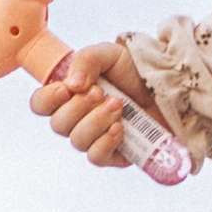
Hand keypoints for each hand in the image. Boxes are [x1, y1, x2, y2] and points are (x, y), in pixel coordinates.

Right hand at [29, 40, 158, 168]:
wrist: (171, 87)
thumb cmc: (136, 70)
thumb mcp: (109, 54)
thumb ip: (86, 59)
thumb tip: (71, 84)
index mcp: (69, 94)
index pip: (40, 105)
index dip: (47, 100)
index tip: (66, 89)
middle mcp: (78, 118)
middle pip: (58, 125)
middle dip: (79, 107)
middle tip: (102, 92)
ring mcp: (95, 138)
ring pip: (77, 141)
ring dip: (96, 121)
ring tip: (118, 105)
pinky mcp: (114, 155)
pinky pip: (96, 157)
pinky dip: (105, 142)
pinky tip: (120, 128)